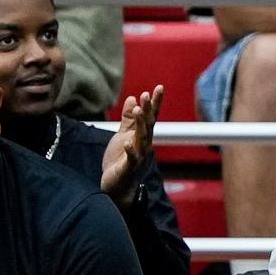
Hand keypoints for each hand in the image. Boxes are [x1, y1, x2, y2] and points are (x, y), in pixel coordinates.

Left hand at [100, 85, 162, 204]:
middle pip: (148, 125)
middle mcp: (144, 145)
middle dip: (148, 110)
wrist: (117, 187)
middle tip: (147, 94)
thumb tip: (132, 98)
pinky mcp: (128, 168)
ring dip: (140, 125)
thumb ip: (128, 119)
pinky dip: (130, 151)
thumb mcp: (123, 135)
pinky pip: (131, 158)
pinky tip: (127, 143)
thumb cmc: (120, 161)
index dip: (154, 103)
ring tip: (137, 111)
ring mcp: (138, 156)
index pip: (151, 117)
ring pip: (141, 138)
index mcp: (143, 137)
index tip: (158, 87)